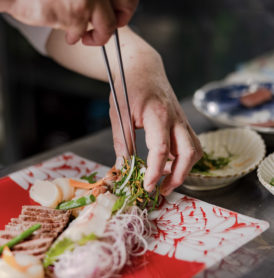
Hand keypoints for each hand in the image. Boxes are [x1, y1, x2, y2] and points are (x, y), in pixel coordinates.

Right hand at [7, 0, 137, 44]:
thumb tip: (108, 10)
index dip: (124, 6)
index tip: (116, 15)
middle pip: (127, 4)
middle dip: (117, 22)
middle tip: (104, 29)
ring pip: (108, 25)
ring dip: (97, 38)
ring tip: (81, 37)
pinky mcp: (77, 10)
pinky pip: (86, 32)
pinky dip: (76, 38)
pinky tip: (66, 34)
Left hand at [110, 47, 202, 195]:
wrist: (143, 68)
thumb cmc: (128, 88)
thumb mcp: (119, 114)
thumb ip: (122, 142)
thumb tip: (123, 168)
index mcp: (158, 114)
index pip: (161, 150)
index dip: (154, 172)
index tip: (147, 187)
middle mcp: (176, 118)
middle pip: (189, 153)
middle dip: (178, 177)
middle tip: (161, 190)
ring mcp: (182, 119)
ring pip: (194, 150)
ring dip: (183, 169)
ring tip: (163, 179)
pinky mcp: (183, 122)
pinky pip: (190, 144)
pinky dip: (182, 159)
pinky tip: (166, 163)